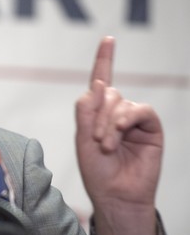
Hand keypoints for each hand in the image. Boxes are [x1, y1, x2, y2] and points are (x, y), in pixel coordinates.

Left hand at [75, 36, 162, 234]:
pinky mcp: (150, 127)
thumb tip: (98, 83)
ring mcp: (133, 119)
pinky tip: (120, 133)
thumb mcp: (82, 138)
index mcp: (97, 113)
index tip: (108, 39)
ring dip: (109, 122)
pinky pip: (140, 110)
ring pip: (120, 101)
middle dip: (97, 115)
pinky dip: (126, 119)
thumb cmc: (97, 171)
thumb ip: (87, 110)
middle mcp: (116, 112)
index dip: (105, 59)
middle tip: (96, 140)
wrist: (115, 195)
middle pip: (106, 93)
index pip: (101, 81)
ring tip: (106, 145)